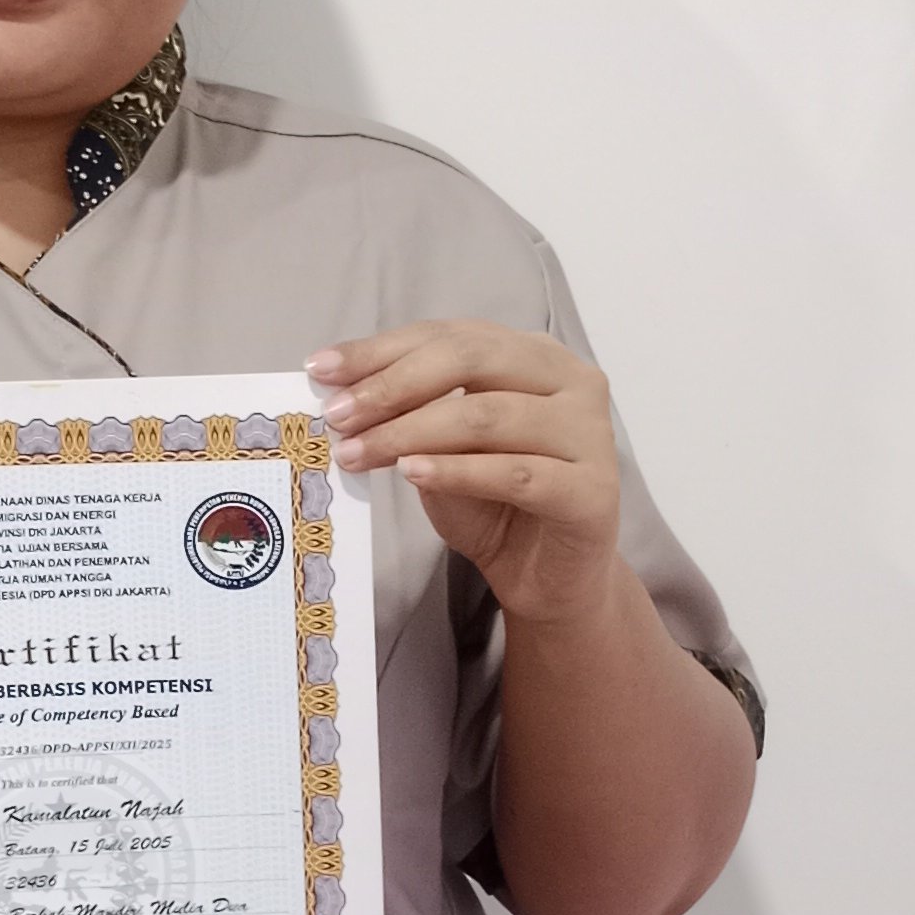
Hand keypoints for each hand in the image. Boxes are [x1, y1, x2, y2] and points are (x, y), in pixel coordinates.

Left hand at [311, 320, 621, 626]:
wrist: (546, 579)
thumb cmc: (492, 504)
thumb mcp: (439, 447)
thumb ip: (407, 412)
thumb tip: (339, 391)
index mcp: (534, 355)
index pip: (450, 336)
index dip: (381, 350)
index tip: (322, 369)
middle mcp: (572, 382)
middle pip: (472, 360)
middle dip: (393, 386)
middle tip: (339, 415)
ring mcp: (590, 435)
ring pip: (488, 416)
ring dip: (411, 432)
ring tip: (357, 452)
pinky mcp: (593, 492)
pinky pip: (515, 473)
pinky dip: (457, 471)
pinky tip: (411, 474)